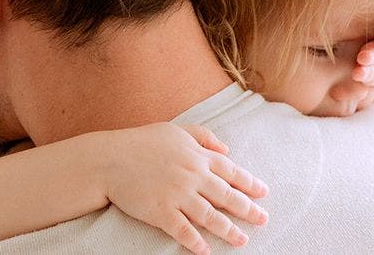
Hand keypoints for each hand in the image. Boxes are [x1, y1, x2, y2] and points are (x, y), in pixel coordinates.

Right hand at [96, 123, 268, 254]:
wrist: (109, 159)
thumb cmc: (141, 142)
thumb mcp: (176, 130)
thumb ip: (204, 136)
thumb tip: (227, 150)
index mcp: (198, 156)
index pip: (232, 172)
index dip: (250, 184)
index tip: (264, 193)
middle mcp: (192, 176)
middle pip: (227, 196)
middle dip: (248, 210)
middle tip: (264, 220)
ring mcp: (177, 195)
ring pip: (210, 216)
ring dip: (228, 230)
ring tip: (242, 240)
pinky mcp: (161, 212)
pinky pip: (183, 230)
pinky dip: (196, 241)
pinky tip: (206, 250)